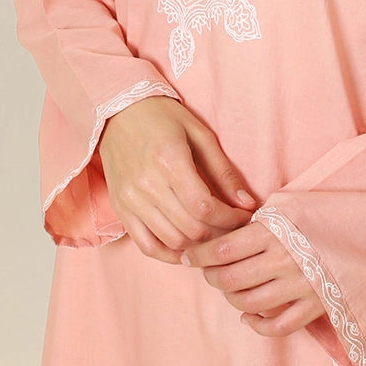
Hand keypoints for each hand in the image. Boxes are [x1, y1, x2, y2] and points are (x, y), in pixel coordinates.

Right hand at [97, 96, 255, 263]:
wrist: (119, 112)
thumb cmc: (162, 117)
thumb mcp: (200, 134)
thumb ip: (223, 170)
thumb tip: (246, 202)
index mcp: (170, 160)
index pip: (205, 207)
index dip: (230, 219)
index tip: (243, 216)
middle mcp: (147, 184)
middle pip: (191, 229)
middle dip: (219, 233)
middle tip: (232, 226)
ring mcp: (131, 200)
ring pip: (172, 241)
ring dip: (198, 245)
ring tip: (213, 233)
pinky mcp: (120, 209)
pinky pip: (147, 246)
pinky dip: (169, 254)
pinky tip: (186, 248)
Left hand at [182, 220, 325, 336]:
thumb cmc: (324, 213)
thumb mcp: (291, 205)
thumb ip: (261, 220)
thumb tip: (226, 231)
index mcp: (276, 230)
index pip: (223, 249)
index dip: (199, 255)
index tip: (187, 255)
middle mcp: (284, 259)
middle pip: (230, 279)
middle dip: (210, 277)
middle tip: (205, 271)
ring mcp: (300, 286)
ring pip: (249, 302)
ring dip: (230, 297)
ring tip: (226, 288)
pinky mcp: (315, 306)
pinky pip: (277, 326)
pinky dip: (257, 324)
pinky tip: (248, 315)